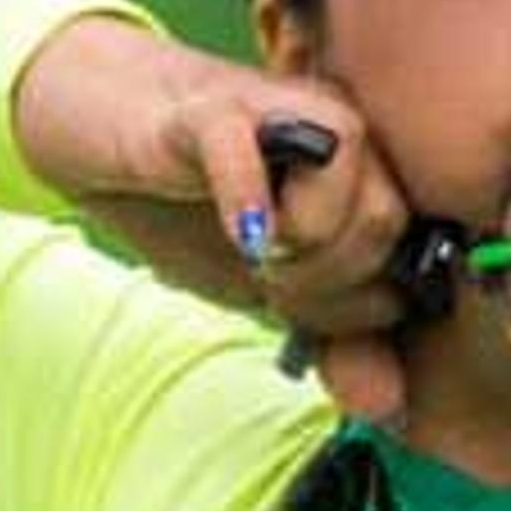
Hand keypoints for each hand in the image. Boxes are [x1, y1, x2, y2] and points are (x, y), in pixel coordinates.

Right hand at [10, 15, 424, 416]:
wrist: (98, 127)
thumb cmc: (191, 203)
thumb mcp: (264, 284)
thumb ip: (330, 334)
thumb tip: (385, 405)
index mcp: (369, 165)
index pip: (412, 252)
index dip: (362, 306)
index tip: (305, 310)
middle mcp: (343, 125)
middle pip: (382, 228)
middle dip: (325, 285)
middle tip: (268, 277)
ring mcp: (284, 108)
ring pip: (337, 198)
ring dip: (289, 253)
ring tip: (248, 246)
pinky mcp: (214, 106)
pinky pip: (249, 154)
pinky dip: (246, 202)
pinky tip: (237, 229)